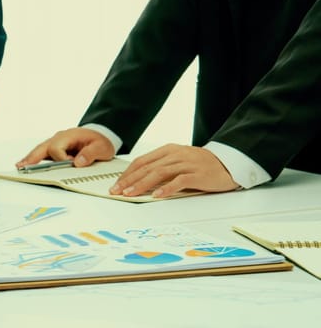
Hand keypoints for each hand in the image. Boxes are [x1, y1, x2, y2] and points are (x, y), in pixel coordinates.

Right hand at [17, 127, 115, 167]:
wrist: (102, 135)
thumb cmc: (100, 140)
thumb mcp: (101, 147)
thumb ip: (91, 154)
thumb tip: (78, 162)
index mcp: (69, 136)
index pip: (57, 148)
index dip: (60, 158)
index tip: (68, 164)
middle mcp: (60, 138)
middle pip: (42, 147)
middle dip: (33, 157)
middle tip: (23, 166)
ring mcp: (56, 142)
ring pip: (40, 150)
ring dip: (31, 158)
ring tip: (20, 166)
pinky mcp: (55, 148)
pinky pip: (42, 152)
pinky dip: (34, 158)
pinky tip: (27, 164)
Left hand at [110, 144, 239, 197]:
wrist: (228, 163)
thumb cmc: (200, 165)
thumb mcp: (177, 162)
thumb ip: (160, 168)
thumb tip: (137, 182)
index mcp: (168, 150)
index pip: (142, 161)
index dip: (127, 173)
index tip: (116, 184)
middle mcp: (176, 155)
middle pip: (147, 167)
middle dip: (129, 180)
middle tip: (117, 191)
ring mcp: (187, 163)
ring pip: (160, 173)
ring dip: (142, 184)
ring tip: (131, 194)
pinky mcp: (198, 174)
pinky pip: (180, 181)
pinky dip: (167, 188)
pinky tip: (157, 195)